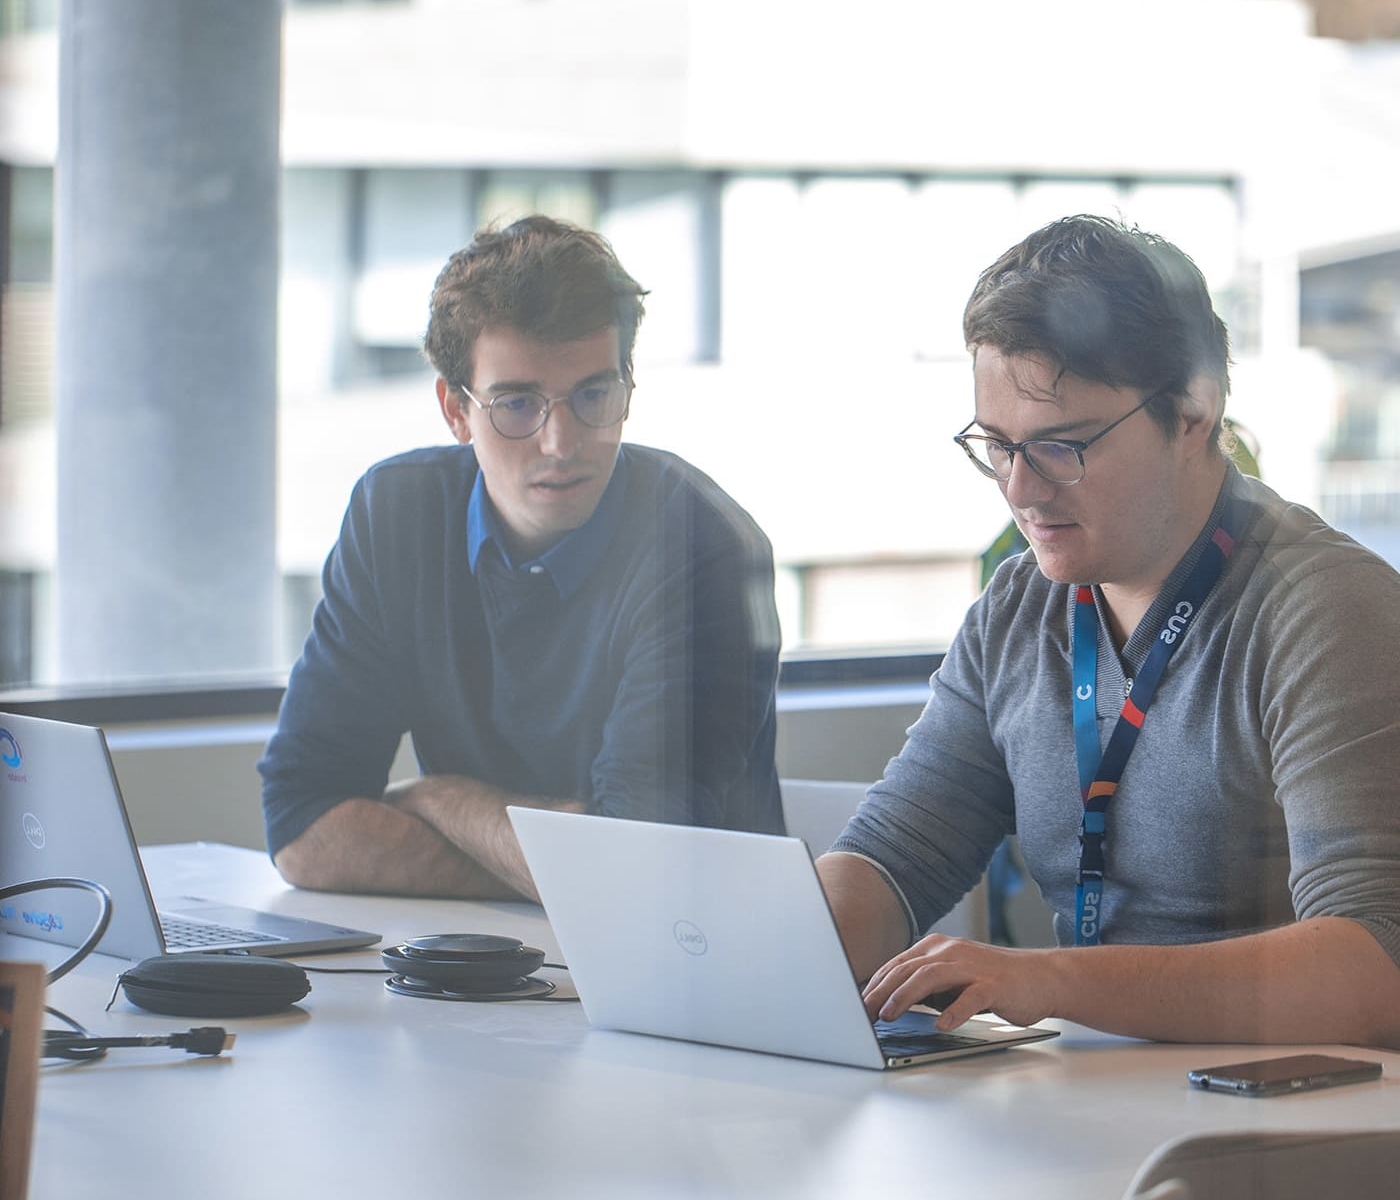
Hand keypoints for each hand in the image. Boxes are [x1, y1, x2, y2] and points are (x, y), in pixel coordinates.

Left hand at [861, 934, 1066, 1030]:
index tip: (855, 1003)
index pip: (898, 963)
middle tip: (862, 1013)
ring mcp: (972, 967)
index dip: (875, 983)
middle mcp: (951, 951)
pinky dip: (953, 1012)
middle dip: (880, 991)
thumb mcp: (953, 977)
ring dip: (905, 997)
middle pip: (908, 969)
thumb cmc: (992, 982)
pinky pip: (969, 998)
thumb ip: (926, 985)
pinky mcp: (993, 986)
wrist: (1040, 978)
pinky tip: (941, 1025)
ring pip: (930, 977)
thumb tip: (890, 1002)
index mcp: (938, 947)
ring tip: (888, 1014)